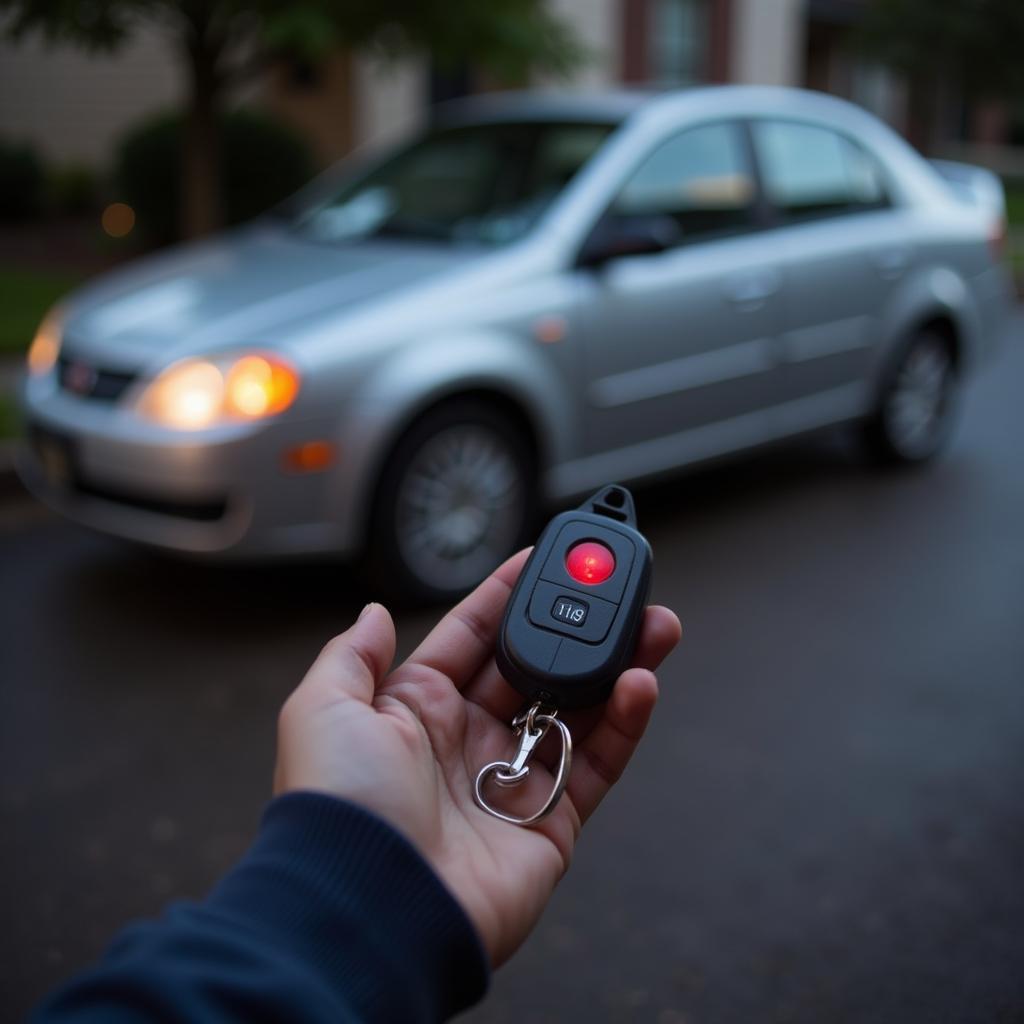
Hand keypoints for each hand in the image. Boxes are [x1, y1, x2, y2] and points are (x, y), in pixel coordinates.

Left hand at [273, 550, 680, 966]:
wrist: (371, 907)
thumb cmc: (337, 806)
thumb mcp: (323, 708)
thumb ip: (353, 655)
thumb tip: (373, 612)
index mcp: (417, 706)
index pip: (475, 635)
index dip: (509, 595)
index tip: (544, 559)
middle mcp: (467, 738)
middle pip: (537, 666)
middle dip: (577, 626)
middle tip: (616, 590)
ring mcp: (512, 779)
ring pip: (578, 708)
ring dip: (618, 664)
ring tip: (654, 627)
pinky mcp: (550, 824)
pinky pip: (597, 764)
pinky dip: (625, 724)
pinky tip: (640, 684)